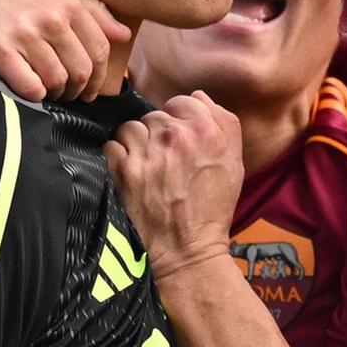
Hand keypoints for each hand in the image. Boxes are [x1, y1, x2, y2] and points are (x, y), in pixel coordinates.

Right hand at [0, 0, 125, 99]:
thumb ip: (87, 6)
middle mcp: (49, 16)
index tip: (88, 86)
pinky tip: (25, 87)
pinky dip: (33, 95)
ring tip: (45, 90)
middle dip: (79, 90)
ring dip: (55, 94)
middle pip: (83, 71)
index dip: (99, 75)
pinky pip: (30, 88)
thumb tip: (123, 34)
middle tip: (68, 95)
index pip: (100, 49)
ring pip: (58, 82)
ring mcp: (23, 33)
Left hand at [110, 94, 246, 283]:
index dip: (180, 119)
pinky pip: (112, 145)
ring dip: (136, 143)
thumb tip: (199, 97)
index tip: (180, 139)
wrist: (189, 249)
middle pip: (155, 115)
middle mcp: (176, 136)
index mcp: (207, 130)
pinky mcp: (124, 170)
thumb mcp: (235, 162)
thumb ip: (224, 123)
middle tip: (165, 158)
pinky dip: (117, 157)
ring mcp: (148, 153)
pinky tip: (130, 172)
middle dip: (158, 133)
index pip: (182, 101)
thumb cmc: (213, 207)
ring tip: (145, 164)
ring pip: (131, 127)